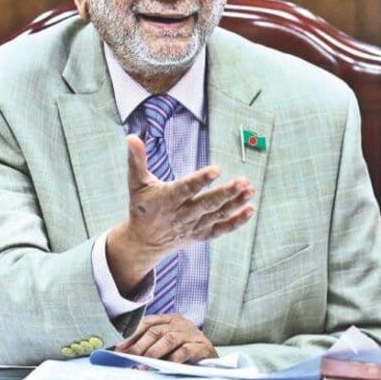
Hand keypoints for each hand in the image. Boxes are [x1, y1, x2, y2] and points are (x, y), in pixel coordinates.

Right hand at [108, 135, 254, 291]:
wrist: (143, 242)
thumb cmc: (141, 207)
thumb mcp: (135, 183)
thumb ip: (136, 160)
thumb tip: (131, 137)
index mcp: (167, 200)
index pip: (186, 189)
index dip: (201, 180)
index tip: (216, 170)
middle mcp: (182, 215)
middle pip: (206, 204)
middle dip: (225, 193)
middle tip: (242, 181)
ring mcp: (194, 226)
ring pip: (217, 215)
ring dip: (235, 203)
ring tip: (250, 189)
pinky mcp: (201, 234)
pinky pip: (221, 229)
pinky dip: (236, 221)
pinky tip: (249, 208)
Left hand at [115, 314, 217, 362]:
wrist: (212, 356)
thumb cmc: (186, 348)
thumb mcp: (168, 342)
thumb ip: (151, 344)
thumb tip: (126, 352)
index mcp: (169, 319)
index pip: (147, 323)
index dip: (131, 334)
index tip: (119, 347)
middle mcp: (179, 323)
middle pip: (155, 331)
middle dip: (139, 345)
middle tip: (127, 357)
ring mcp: (191, 333)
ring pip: (168, 339)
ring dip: (153, 352)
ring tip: (142, 363)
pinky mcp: (202, 346)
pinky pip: (185, 350)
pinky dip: (173, 358)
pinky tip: (166, 365)